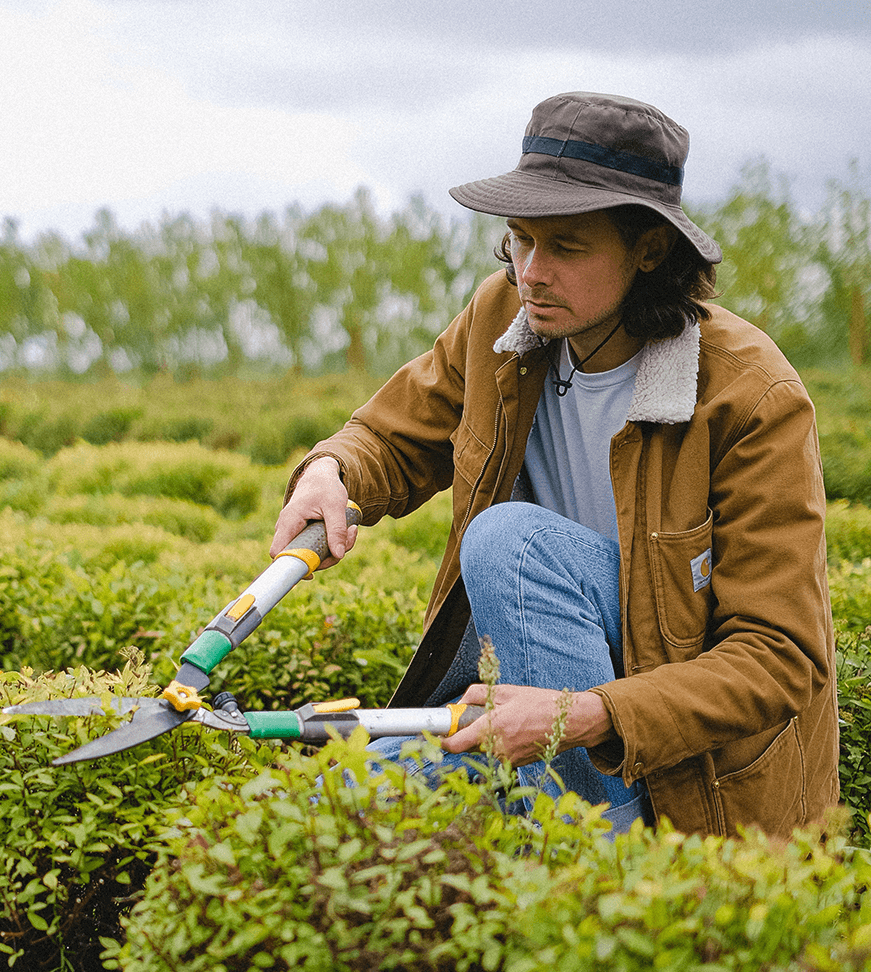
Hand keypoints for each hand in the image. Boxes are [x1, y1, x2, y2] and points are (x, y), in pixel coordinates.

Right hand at [269, 456, 357, 567]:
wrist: (321, 476)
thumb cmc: (325, 487)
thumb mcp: (335, 506)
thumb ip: (337, 530)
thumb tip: (339, 556)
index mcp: (289, 521)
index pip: (278, 552)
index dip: (290, 566)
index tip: (311, 573)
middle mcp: (288, 530)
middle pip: (301, 558)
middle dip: (327, 557)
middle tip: (347, 542)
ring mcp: (297, 533)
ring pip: (312, 554)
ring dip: (335, 550)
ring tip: (352, 530)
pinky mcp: (306, 535)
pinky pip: (318, 547)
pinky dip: (334, 544)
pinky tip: (348, 531)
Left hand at [441, 684, 615, 765]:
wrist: (569, 722)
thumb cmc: (537, 704)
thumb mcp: (504, 691)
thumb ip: (475, 694)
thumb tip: (459, 703)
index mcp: (490, 730)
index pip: (454, 744)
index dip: (441, 739)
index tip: (437, 732)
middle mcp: (496, 750)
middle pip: (467, 747)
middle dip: (466, 733)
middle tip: (475, 717)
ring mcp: (506, 760)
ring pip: (483, 750)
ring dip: (485, 738)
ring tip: (504, 721)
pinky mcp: (516, 765)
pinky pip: (498, 754)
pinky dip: (499, 743)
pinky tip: (515, 730)